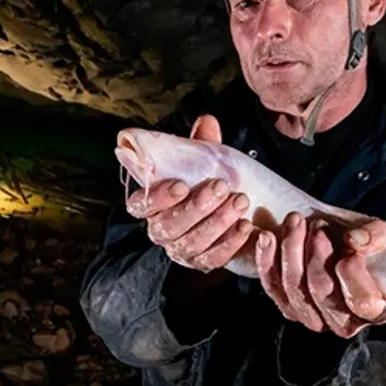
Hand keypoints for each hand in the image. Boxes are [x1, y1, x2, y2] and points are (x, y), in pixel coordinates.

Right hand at [126, 114, 253, 271]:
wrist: (236, 208)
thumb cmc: (211, 181)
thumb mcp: (207, 160)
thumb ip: (202, 143)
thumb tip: (207, 122)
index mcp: (152, 204)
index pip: (140, 205)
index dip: (157, 198)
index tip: (181, 185)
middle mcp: (161, 230)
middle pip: (167, 226)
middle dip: (196, 207)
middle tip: (222, 187)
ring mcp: (181, 250)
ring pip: (191, 243)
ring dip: (217, 223)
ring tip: (240, 201)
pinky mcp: (202, 263)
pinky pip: (212, 260)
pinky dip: (229, 244)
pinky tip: (245, 226)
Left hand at [256, 214, 385, 337]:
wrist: (336, 241)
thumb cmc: (365, 243)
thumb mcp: (380, 235)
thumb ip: (376, 236)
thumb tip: (354, 241)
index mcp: (375, 310)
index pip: (363, 302)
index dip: (353, 277)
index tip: (349, 249)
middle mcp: (344, 322)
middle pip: (323, 292)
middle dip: (317, 255)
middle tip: (318, 226)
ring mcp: (313, 317)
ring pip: (295, 288)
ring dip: (292, 250)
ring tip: (295, 221)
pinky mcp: (289, 307)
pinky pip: (272, 287)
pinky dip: (267, 260)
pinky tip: (267, 237)